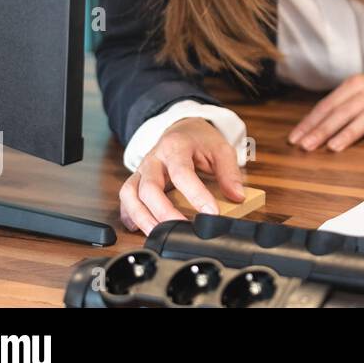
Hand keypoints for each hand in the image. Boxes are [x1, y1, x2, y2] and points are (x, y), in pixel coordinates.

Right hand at [118, 117, 244, 235]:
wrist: (181, 128)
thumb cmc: (199, 140)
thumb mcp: (220, 148)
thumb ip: (229, 173)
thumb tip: (238, 196)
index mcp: (175, 147)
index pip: (182, 173)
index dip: (196, 195)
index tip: (211, 213)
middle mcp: (153, 159)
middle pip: (149, 187)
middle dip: (164, 212)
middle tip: (183, 228)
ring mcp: (141, 170)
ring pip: (130, 194)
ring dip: (143, 218)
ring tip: (160, 234)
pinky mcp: (136, 180)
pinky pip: (125, 199)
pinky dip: (129, 215)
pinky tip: (139, 228)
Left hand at [288, 61, 363, 151]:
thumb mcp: (362, 86)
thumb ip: (343, 102)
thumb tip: (315, 125)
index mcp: (356, 84)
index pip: (328, 104)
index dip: (311, 121)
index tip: (295, 137)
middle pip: (343, 111)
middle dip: (323, 129)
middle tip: (306, 146)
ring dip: (348, 132)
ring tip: (332, 147)